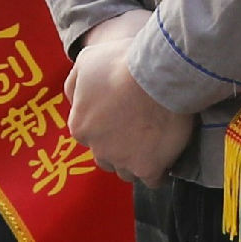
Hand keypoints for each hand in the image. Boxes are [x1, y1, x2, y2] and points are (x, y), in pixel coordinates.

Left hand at [64, 15, 195, 186]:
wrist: (157, 76)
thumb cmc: (122, 63)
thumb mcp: (86, 61)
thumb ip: (74, 84)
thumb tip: (74, 99)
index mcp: (80, 126)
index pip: (89, 135)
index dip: (107, 126)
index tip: (123, 115)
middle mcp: (97, 148)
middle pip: (106, 157)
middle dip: (119, 147)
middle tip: (139, 128)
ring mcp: (122, 161)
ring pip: (127, 172)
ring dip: (136, 162)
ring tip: (154, 144)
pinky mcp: (148, 168)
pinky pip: (153, 180)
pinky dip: (158, 171)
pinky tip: (166, 157)